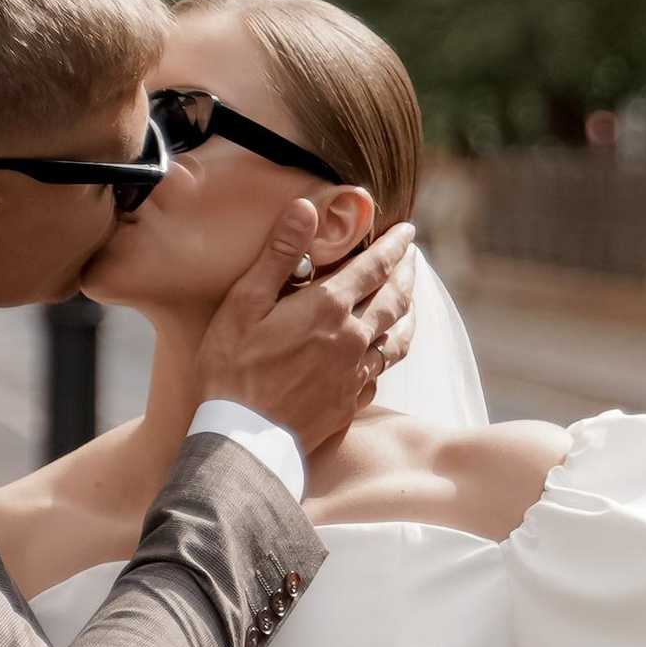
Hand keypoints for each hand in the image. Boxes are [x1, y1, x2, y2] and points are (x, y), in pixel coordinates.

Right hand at [192, 209, 419, 455]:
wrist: (244, 438)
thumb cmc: (233, 367)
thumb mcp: (245, 302)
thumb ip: (280, 253)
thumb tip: (307, 208)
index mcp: (329, 307)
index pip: (376, 265)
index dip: (394, 244)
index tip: (407, 230)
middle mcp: (353, 337)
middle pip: (395, 297)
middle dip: (407, 271)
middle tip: (413, 256)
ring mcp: (356, 372)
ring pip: (398, 335)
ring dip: (408, 310)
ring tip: (411, 298)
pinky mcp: (351, 401)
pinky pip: (383, 369)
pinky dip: (391, 350)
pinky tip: (386, 349)